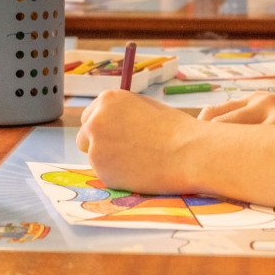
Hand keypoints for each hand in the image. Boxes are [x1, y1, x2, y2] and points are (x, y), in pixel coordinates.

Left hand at [76, 89, 199, 194]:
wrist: (190, 153)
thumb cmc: (175, 129)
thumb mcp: (145, 108)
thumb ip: (122, 113)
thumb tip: (109, 122)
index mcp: (107, 100)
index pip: (90, 116)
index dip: (104, 127)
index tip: (117, 135)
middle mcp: (95, 121)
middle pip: (84, 136)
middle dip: (99, 144)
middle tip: (123, 151)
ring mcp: (96, 147)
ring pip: (94, 156)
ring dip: (109, 160)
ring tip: (140, 160)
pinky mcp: (102, 171)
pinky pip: (105, 174)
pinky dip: (118, 175)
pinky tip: (140, 170)